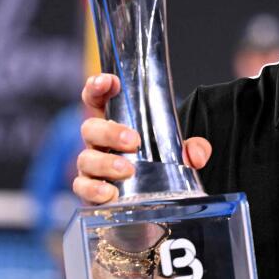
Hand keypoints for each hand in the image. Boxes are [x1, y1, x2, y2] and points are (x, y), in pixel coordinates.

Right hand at [71, 74, 211, 204]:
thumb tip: (196, 155)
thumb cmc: (157, 164)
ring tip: (127, 170)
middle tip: (133, 141)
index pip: (98, 98)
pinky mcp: (90, 190)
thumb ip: (193, 148)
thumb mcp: (178, 151)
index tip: (109, 82)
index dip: (98, 86)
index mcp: (115, 123)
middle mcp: (99, 142)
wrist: (152, 196)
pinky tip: (110, 194)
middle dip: (109, 132)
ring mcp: (92, 166)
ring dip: (105, 163)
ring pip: (85, 158)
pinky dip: (94, 190)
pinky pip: (82, 188)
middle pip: (90, 128)